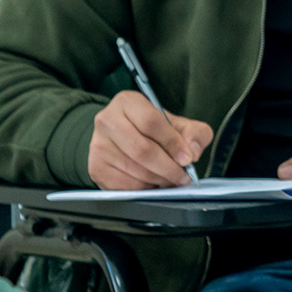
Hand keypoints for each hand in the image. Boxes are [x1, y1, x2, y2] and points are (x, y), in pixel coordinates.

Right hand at [88, 91, 211, 190]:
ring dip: (159, 180)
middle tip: (183, 176)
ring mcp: (98, 145)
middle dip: (168, 168)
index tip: (187, 158)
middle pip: (142, 150)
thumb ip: (194, 133)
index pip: (150, 122)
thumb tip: (192, 151)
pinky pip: (125, 185)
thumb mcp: (179, 124)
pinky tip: (154, 182)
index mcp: (128, 102)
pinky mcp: (96, 167)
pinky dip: (145, 189)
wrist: (126, 138)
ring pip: (135, 170)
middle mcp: (107, 121)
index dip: (172, 143)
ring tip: (171, 179)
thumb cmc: (154, 130)